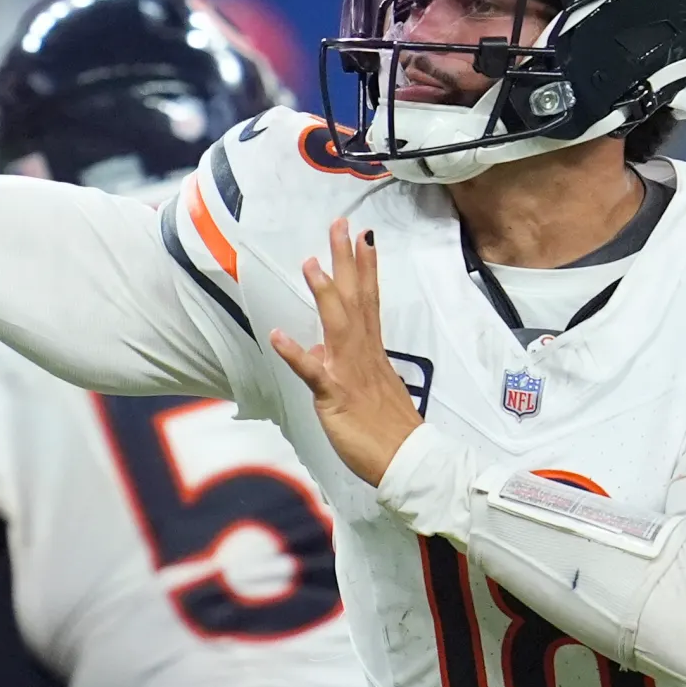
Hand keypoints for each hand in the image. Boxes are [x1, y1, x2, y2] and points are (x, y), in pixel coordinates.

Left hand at [270, 220, 424, 486]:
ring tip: (311, 262)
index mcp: (372, 351)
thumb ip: (345, 365)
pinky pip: (313, 373)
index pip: (369, 300)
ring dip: (325, 292)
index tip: (363, 237)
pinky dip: (296, 354)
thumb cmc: (389, 430)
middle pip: (356, 298)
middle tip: (341, 225)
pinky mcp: (335, 396)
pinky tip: (278, 336)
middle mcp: (362, 354)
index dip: (365, 268)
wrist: (408, 461)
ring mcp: (349, 372)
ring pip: (338, 324)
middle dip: (347, 261)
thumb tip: (318, 351)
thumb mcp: (368, 389)